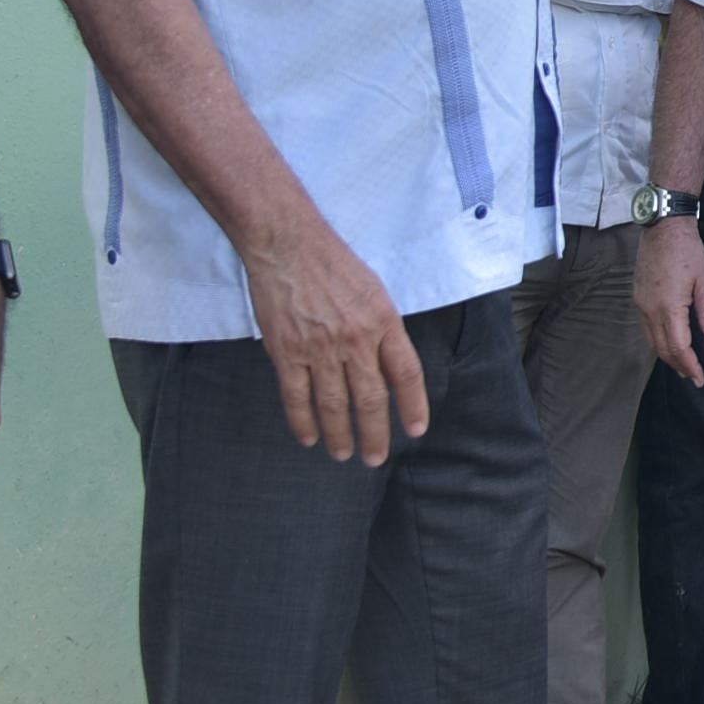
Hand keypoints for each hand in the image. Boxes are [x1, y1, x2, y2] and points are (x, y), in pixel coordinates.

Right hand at [240, 220, 427, 461]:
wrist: (289, 245)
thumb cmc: (334, 263)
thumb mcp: (374, 290)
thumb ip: (383, 327)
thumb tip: (388, 363)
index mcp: (383, 322)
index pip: (406, 374)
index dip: (413, 405)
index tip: (416, 430)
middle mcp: (355, 340)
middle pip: (371, 398)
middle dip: (375, 433)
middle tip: (376, 458)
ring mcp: (320, 348)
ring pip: (334, 404)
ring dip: (340, 435)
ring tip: (343, 455)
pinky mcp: (288, 351)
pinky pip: (296, 396)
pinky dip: (303, 421)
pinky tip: (309, 438)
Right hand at [639, 211, 703, 385]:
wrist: (663, 228)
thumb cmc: (688, 251)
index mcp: (669, 307)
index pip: (678, 347)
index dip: (690, 366)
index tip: (699, 378)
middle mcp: (650, 310)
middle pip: (662, 349)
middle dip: (679, 366)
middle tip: (693, 377)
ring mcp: (641, 304)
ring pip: (651, 341)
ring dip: (667, 356)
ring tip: (683, 365)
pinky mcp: (638, 298)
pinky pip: (645, 328)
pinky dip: (657, 341)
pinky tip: (668, 343)